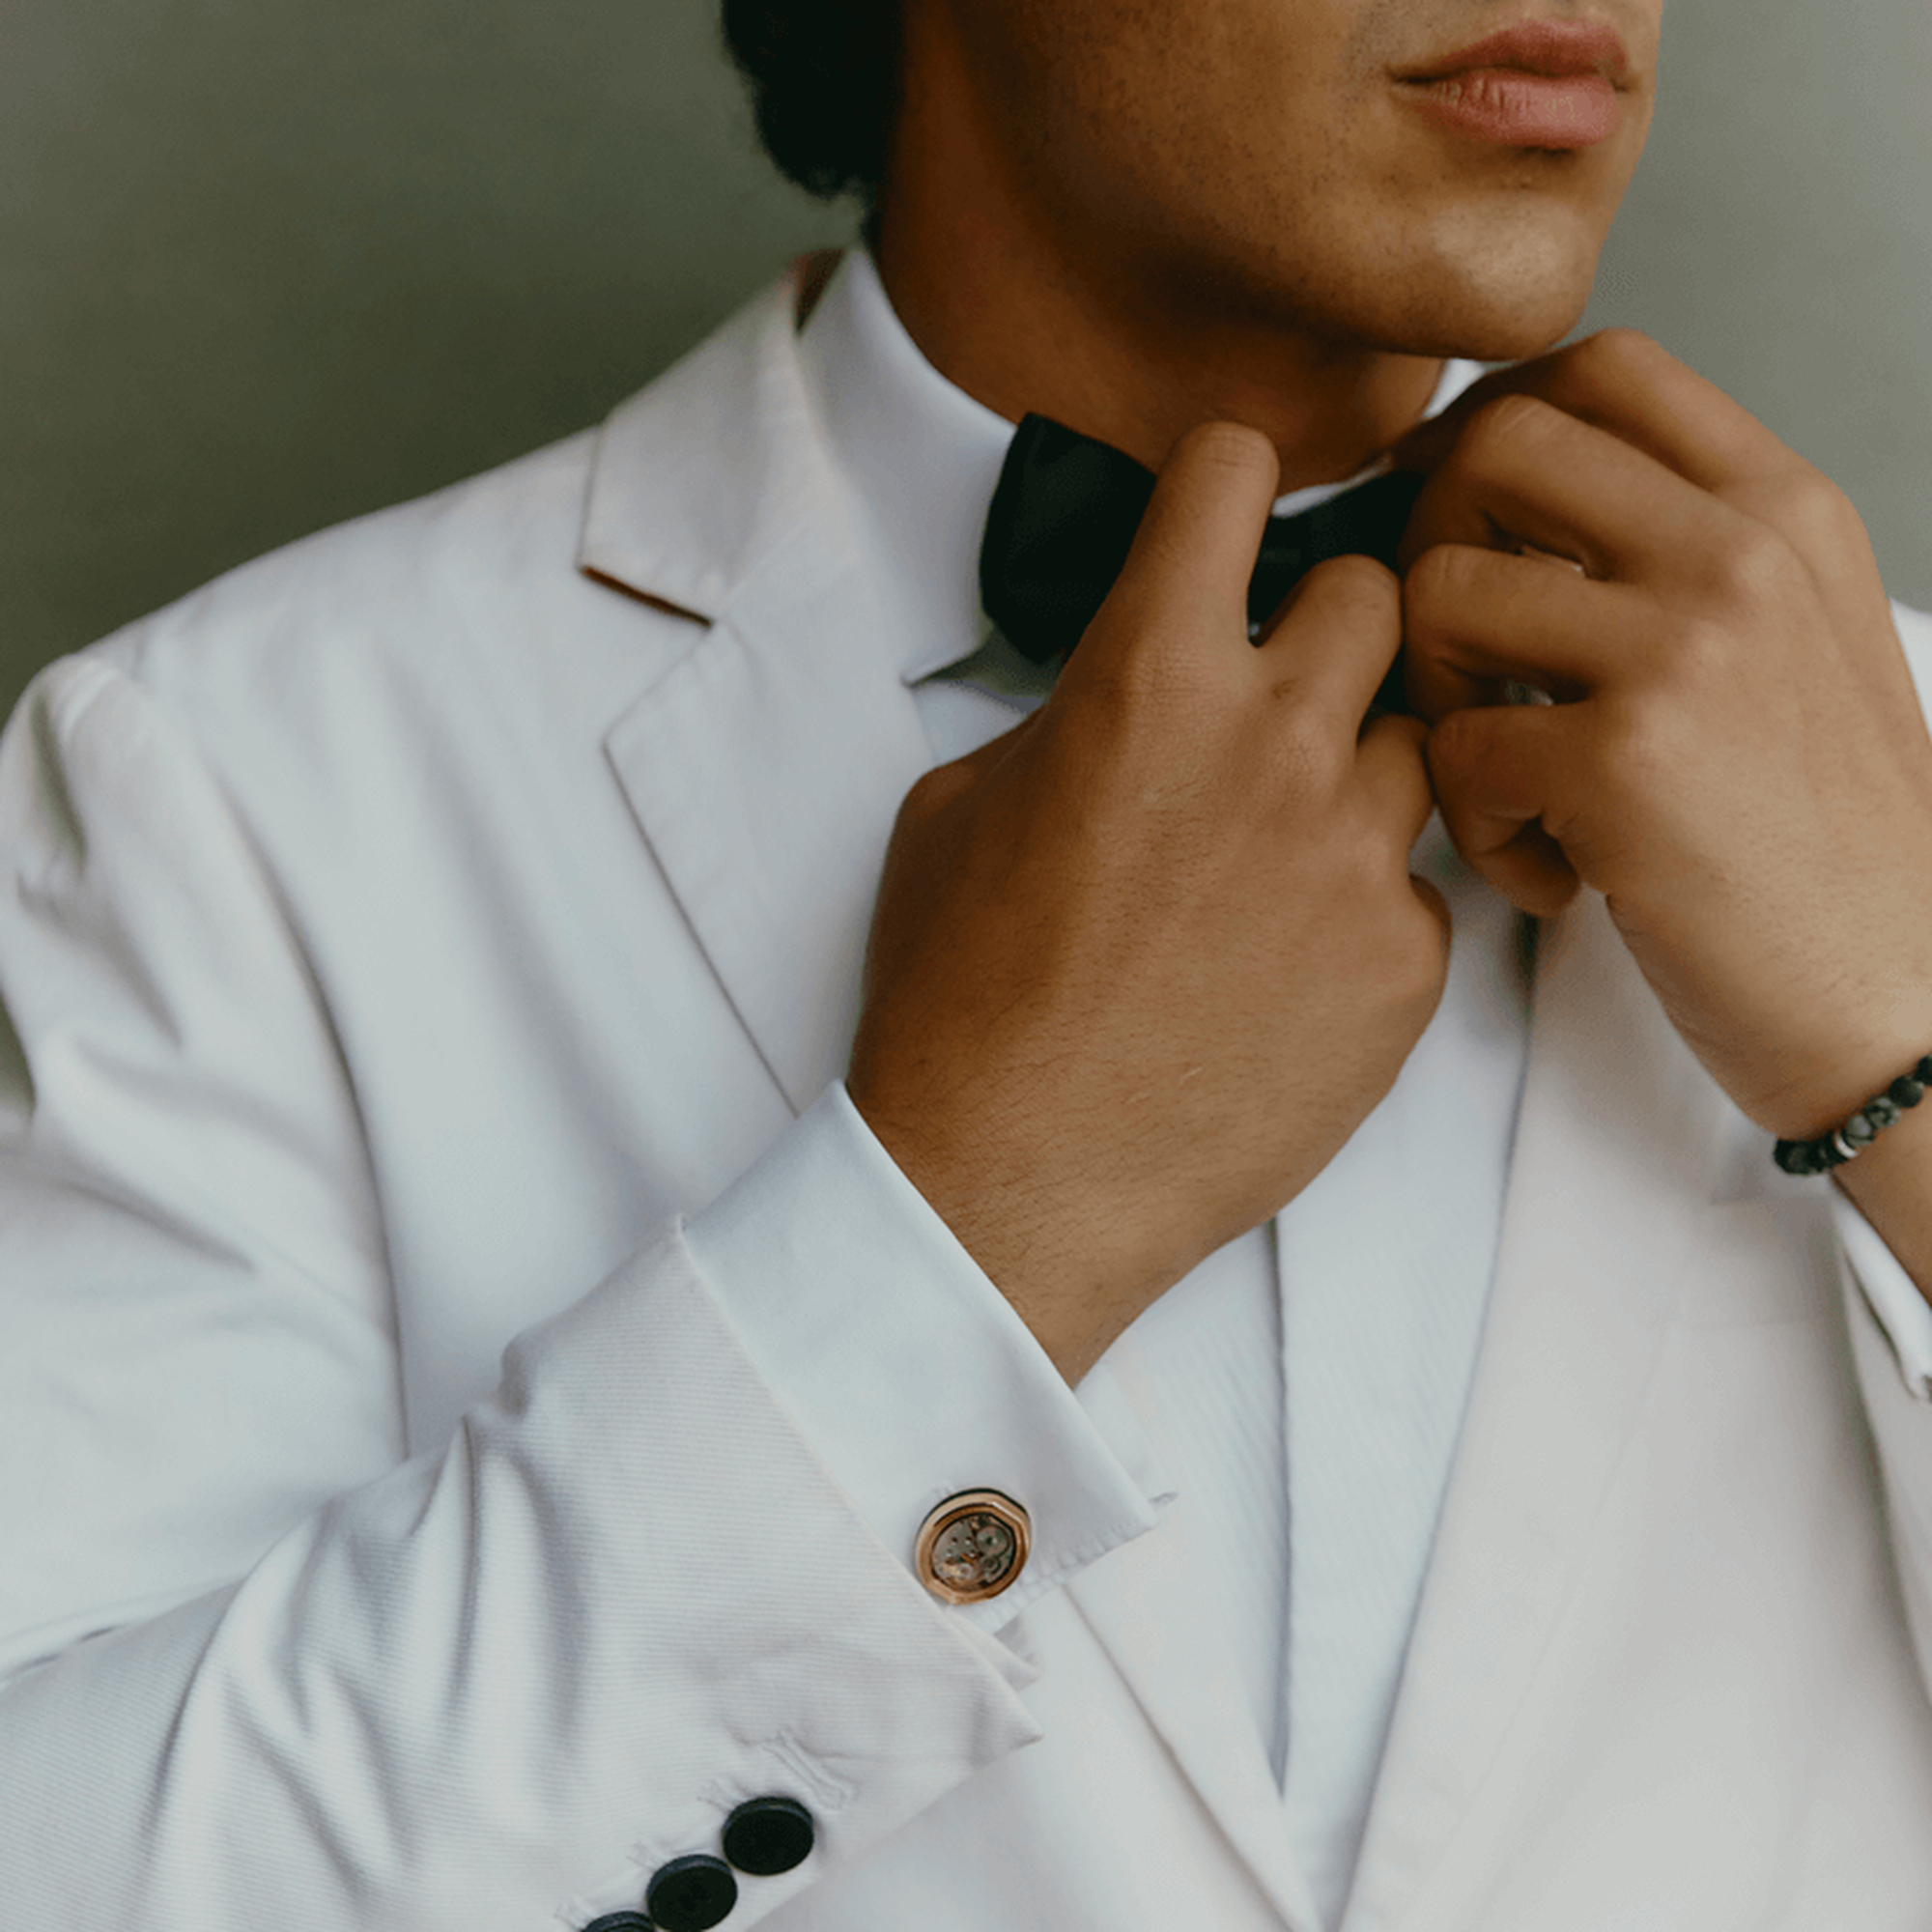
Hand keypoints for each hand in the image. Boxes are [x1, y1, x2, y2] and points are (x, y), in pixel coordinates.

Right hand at [849, 423, 1449, 1381]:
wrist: (1009, 1185)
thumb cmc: (960, 998)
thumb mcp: (957, 812)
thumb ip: (1066, 714)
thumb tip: (1121, 690)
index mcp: (1146, 676)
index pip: (1236, 468)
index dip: (1228, 483)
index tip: (1228, 515)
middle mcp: (1273, 742)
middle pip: (1374, 594)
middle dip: (1326, 631)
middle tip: (1271, 703)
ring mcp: (1355, 856)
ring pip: (1412, 740)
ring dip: (1354, 773)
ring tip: (1277, 854)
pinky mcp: (1405, 964)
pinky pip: (1418, 885)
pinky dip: (1365, 907)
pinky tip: (1289, 965)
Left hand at [1389, 329, 1931, 1138]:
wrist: (1909, 1000)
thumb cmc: (1831, 843)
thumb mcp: (1802, 643)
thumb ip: (1689, 555)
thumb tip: (1519, 500)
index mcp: (1785, 510)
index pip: (1601, 367)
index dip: (1489, 424)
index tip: (1458, 515)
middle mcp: (1740, 553)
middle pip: (1494, 445)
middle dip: (1435, 542)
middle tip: (1467, 659)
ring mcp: (1684, 649)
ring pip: (1440, 591)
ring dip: (1439, 697)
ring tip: (1510, 782)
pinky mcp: (1623, 760)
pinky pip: (1449, 746)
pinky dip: (1472, 826)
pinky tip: (1550, 872)